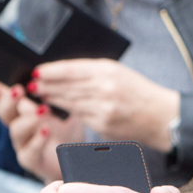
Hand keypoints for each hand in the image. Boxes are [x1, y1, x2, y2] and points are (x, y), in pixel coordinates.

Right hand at [0, 71, 71, 181]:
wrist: (75, 158)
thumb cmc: (67, 126)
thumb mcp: (64, 105)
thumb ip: (56, 91)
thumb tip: (53, 72)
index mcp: (21, 108)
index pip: (0, 94)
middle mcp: (17, 124)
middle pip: (4, 111)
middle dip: (9, 100)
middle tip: (19, 91)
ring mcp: (22, 143)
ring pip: (16, 130)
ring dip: (29, 119)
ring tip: (45, 111)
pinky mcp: (31, 160)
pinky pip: (29, 152)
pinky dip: (37, 141)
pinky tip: (46, 131)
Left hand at [29, 60, 180, 152]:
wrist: (160, 115)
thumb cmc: (139, 92)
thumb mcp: (119, 73)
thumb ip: (94, 72)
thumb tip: (65, 73)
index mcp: (108, 70)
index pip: (72, 69)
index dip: (52, 71)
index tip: (38, 71)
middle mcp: (104, 87)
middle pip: (67, 85)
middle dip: (47, 85)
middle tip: (32, 85)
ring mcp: (103, 107)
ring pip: (70, 101)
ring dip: (52, 98)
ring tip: (40, 94)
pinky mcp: (102, 123)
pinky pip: (79, 115)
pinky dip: (66, 110)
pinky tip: (56, 107)